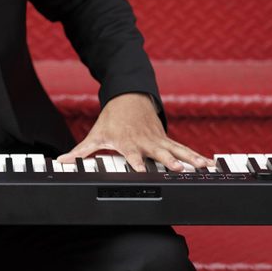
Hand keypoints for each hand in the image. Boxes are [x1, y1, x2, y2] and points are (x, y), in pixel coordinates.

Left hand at [55, 92, 212, 171]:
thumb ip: (80, 151)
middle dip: (170, 161)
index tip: (144, 172)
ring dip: (191, 159)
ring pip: (177, 150)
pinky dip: (197, 155)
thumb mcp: (95, 135)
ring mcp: (158, 140)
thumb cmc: (111, 120)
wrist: (128, 98)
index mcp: (128, 143)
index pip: (133, 156)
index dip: (138, 164)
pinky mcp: (167, 139)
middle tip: (181, 169)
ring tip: (204, 167)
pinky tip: (209, 164)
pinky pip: (184, 148)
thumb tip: (62, 161)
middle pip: (160, 153)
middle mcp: (146, 142)